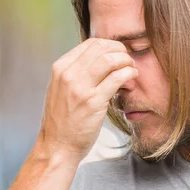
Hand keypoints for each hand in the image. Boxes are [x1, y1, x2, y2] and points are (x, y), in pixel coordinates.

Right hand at [36, 38, 137, 162]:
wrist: (57, 146)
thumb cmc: (64, 120)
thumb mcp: (63, 89)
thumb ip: (78, 73)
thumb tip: (104, 60)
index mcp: (60, 68)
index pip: (91, 43)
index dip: (111, 46)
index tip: (120, 55)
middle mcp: (68, 74)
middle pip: (102, 48)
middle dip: (121, 51)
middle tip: (129, 62)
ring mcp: (80, 87)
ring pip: (110, 60)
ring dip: (126, 62)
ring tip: (132, 70)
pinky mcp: (93, 101)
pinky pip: (117, 78)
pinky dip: (129, 74)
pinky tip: (131, 79)